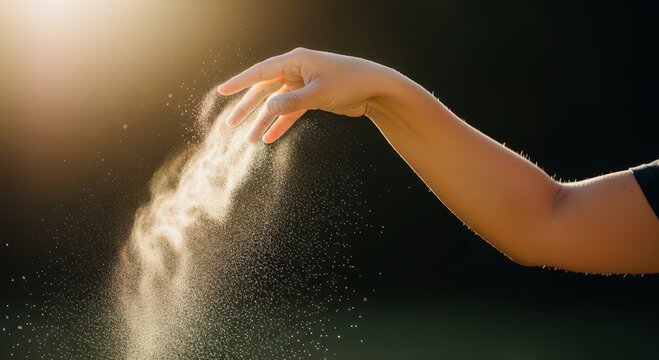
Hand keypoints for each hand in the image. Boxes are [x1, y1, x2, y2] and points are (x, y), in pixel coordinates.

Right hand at [217, 47, 392, 142]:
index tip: (221, 91)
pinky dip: (281, 124)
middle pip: (265, 90)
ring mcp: (304, 84)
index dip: (240, 82)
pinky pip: (290, 112)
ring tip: (249, 139)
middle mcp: (297, 70)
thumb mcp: (319, 93)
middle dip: (248, 108)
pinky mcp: (312, 98)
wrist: (375, 89)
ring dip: (264, 121)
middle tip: (231, 124)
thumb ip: (292, 102)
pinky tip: (269, 138)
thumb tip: (267, 109)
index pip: (261, 72)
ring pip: (277, 104)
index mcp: (296, 61)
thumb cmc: (349, 83)